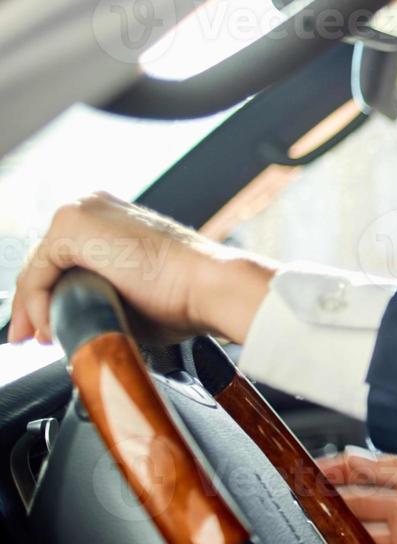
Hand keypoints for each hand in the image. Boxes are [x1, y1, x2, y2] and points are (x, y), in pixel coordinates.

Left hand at [6, 191, 277, 345]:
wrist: (212, 286)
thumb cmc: (190, 296)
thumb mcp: (138, 294)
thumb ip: (105, 296)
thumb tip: (84, 322)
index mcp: (111, 216)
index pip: (63, 257)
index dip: (50, 295)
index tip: (50, 327)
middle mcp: (93, 206)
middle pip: (46, 261)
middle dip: (38, 302)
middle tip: (38, 336)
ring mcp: (82, 212)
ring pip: (39, 267)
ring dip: (36, 307)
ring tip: (44, 337)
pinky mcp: (73, 227)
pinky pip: (38, 274)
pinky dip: (38, 305)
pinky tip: (53, 327)